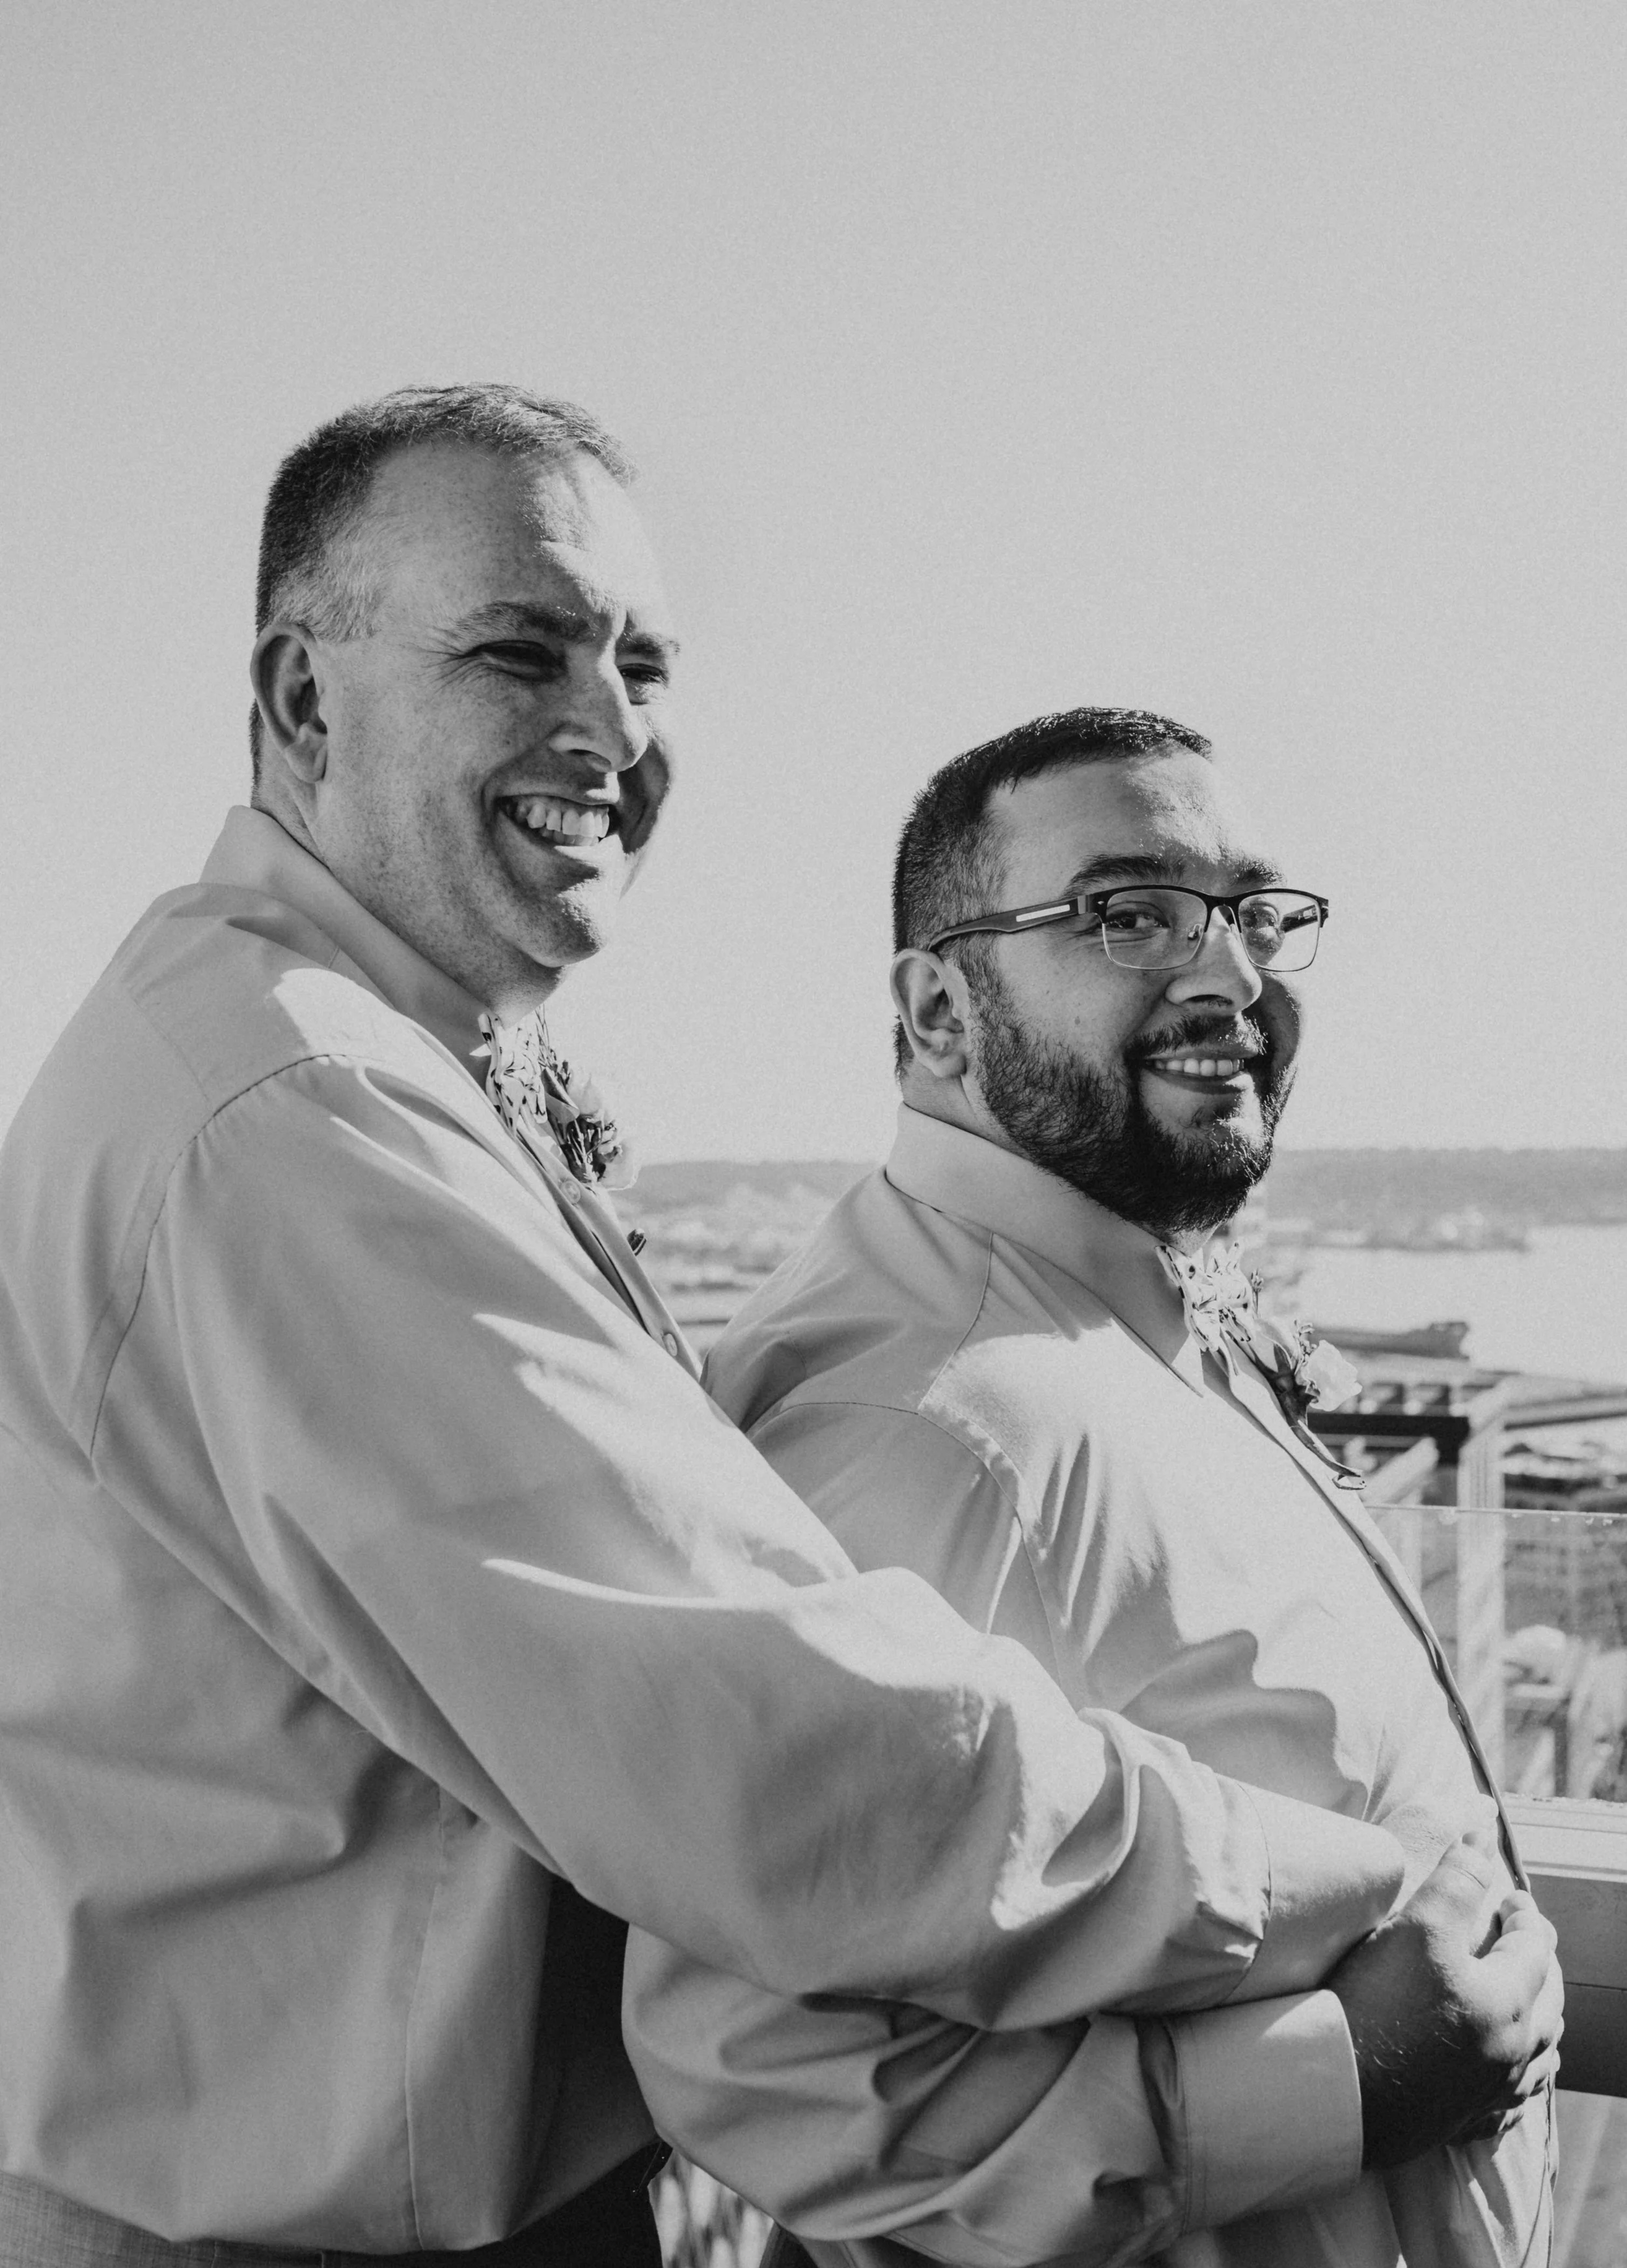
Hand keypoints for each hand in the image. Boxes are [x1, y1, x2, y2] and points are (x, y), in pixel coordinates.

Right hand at [1327, 1836, 1562, 2170]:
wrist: (1332, 2089)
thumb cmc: (1375, 2004)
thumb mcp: (1418, 1925)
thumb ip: (1458, 1878)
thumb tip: (1483, 1833)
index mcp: (1509, 2004)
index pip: (1536, 1948)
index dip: (1525, 1914)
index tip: (1510, 1896)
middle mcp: (1511, 2054)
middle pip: (1548, 2004)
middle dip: (1539, 1964)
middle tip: (1520, 1937)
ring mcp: (1489, 2094)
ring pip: (1538, 2057)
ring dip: (1538, 2020)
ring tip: (1524, 1999)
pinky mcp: (1461, 2121)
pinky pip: (1510, 2103)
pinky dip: (1516, 2076)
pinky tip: (1504, 2071)